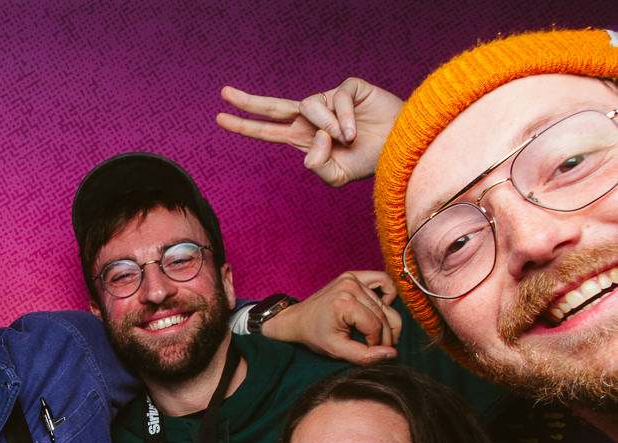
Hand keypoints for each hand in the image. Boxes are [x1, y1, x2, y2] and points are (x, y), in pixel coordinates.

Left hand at [216, 79, 402, 186]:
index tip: (220, 117)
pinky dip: (345, 118)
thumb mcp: (336, 177)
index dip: (245, 124)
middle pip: (274, 106)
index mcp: (303, 138)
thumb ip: (316, 165)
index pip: (268, 130)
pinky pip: (335, 99)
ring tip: (347, 138)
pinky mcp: (347, 89)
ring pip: (308, 106)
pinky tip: (356, 129)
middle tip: (223, 93)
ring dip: (327, 126)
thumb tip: (312, 140)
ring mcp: (328, 101)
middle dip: (248, 101)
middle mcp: (311, 118)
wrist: (399, 147)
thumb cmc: (369, 162)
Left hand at [259, 271, 400, 362]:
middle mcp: (350, 286)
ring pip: (384, 303)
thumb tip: (392, 353)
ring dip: (386, 321)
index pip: (376, 327)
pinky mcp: (354, 275)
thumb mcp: (336, 351)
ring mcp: (352, 278)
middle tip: (379, 347)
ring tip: (378, 333)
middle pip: (383, 315)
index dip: (377, 343)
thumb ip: (364, 356)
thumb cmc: (315, 335)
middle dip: (385, 335)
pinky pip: (382, 279)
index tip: (371, 352)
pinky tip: (383, 307)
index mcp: (344, 303)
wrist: (298, 320)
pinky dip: (388, 293)